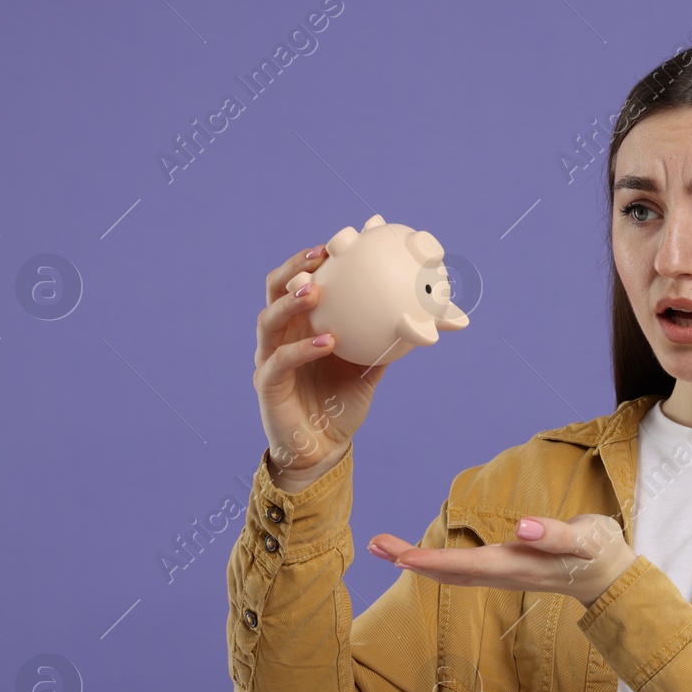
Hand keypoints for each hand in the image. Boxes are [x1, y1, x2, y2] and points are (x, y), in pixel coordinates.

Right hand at [254, 243, 386, 484]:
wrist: (324, 449)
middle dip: (294, 268)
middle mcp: (280, 337)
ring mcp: (269, 359)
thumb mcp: (370, 369)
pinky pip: (281, 362)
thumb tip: (424, 321)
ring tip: (315, 290)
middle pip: (275, 291)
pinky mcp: (267, 385)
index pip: (300, 283)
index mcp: (301, 326)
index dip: (313, 261)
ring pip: (268, 321)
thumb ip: (387, 344)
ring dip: (290, 303)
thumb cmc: (341, 405)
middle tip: (321, 256)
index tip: (338, 242)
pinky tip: (328, 341)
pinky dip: (303, 348)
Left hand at [366, 513, 636, 606]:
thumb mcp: (585, 540)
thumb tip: (521, 527)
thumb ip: (554, 535)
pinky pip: (460, 570)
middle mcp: (503, 574)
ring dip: (416, 562)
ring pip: (450, 573)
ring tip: (383, 548)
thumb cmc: (599, 553)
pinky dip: (433, 563)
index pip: (465, 566)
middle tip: (373, 545)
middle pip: (447, 573)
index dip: (432, 562)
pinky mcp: (505, 570)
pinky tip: (419, 557)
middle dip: (410, 560)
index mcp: (516, 566)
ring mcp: (502, 575)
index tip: (401, 557)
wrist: (611, 577)